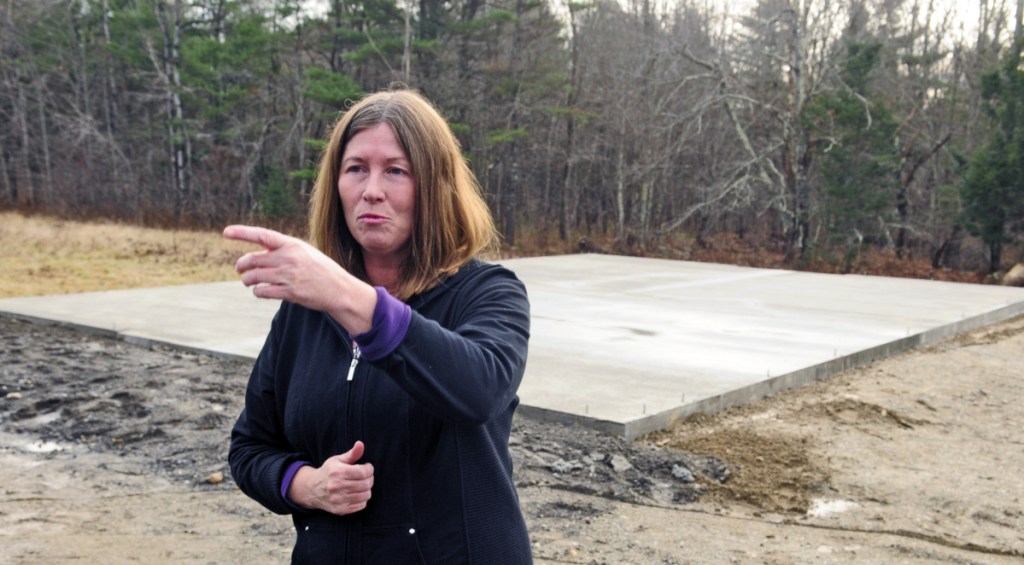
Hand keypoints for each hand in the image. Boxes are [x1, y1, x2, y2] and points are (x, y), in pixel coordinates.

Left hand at [223, 225, 374, 331]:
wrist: (339, 289)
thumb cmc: (321, 270)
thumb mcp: (305, 252)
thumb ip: (284, 250)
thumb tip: (259, 251)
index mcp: (293, 245)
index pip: (263, 235)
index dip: (242, 233)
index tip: (226, 232)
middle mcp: (289, 258)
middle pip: (253, 260)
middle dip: (242, 265)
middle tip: (240, 268)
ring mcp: (288, 276)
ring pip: (254, 277)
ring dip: (247, 280)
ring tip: (248, 281)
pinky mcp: (289, 292)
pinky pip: (262, 291)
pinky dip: (257, 291)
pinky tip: (260, 291)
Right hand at [289, 441, 374, 515]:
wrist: (312, 489)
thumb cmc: (328, 472)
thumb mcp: (338, 460)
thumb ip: (352, 453)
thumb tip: (360, 444)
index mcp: (337, 472)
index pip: (363, 472)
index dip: (370, 469)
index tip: (368, 467)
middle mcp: (337, 486)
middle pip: (366, 484)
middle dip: (370, 479)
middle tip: (366, 476)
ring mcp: (338, 500)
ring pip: (365, 495)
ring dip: (367, 489)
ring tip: (362, 485)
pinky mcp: (340, 510)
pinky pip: (361, 505)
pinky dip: (363, 499)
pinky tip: (357, 493)